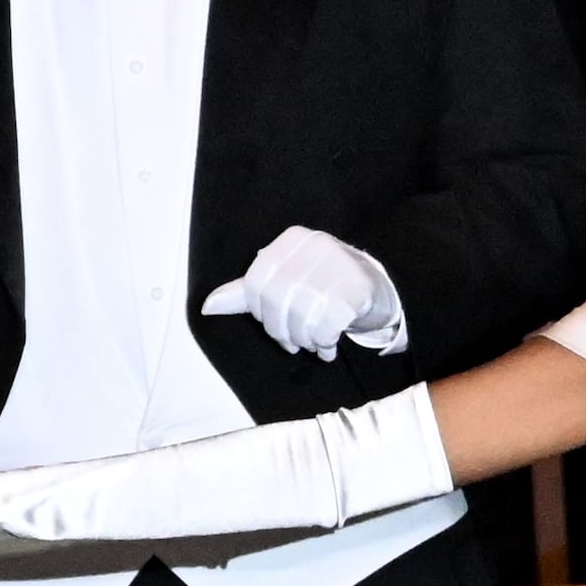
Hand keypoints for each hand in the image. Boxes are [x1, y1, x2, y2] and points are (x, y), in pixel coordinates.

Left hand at [204, 225, 406, 359]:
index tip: (275, 327)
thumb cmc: (325, 286)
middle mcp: (315, 245)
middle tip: (295, 343)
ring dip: (306, 340)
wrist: (378, 290)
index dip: (260, 314)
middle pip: (277, 301)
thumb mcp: (287, 281)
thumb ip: (246, 293)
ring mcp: (337, 265)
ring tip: (316, 343)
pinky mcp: (356, 288)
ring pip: (301, 315)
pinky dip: (325, 343)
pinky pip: (326, 326)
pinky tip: (330, 345)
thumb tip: (207, 307)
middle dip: (282, 331)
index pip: (256, 283)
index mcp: (292, 240)